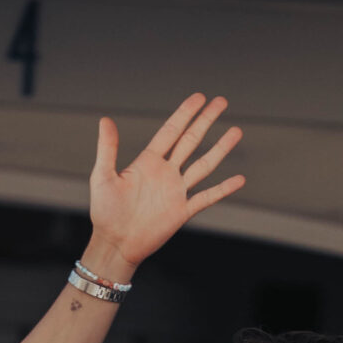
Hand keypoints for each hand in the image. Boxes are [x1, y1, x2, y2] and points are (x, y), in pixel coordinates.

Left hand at [81, 95, 245, 278]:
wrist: (115, 244)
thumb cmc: (105, 212)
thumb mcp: (103, 177)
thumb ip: (107, 149)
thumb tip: (105, 120)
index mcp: (148, 162)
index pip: (171, 131)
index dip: (185, 114)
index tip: (200, 97)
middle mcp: (165, 173)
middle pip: (191, 141)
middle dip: (206, 121)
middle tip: (221, 102)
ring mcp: (176, 191)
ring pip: (204, 165)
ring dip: (220, 149)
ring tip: (236, 131)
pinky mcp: (182, 211)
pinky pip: (207, 197)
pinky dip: (223, 189)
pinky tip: (239, 179)